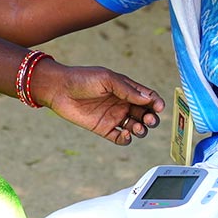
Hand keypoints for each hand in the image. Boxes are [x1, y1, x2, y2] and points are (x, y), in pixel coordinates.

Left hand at [35, 61, 164, 145]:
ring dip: (141, 130)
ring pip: (136, 127)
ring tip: (137, 128)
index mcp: (126, 89)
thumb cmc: (82, 79)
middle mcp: (122, 103)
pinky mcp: (104, 129)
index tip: (159, 107)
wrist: (59, 90)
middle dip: (152, 118)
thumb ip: (127, 89)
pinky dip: (126, 139)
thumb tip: (148, 99)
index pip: (148, 97)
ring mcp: (114, 117)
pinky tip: (124, 134)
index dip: (156, 103)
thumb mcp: (107, 79)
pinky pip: (121, 138)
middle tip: (149, 119)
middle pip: (145, 114)